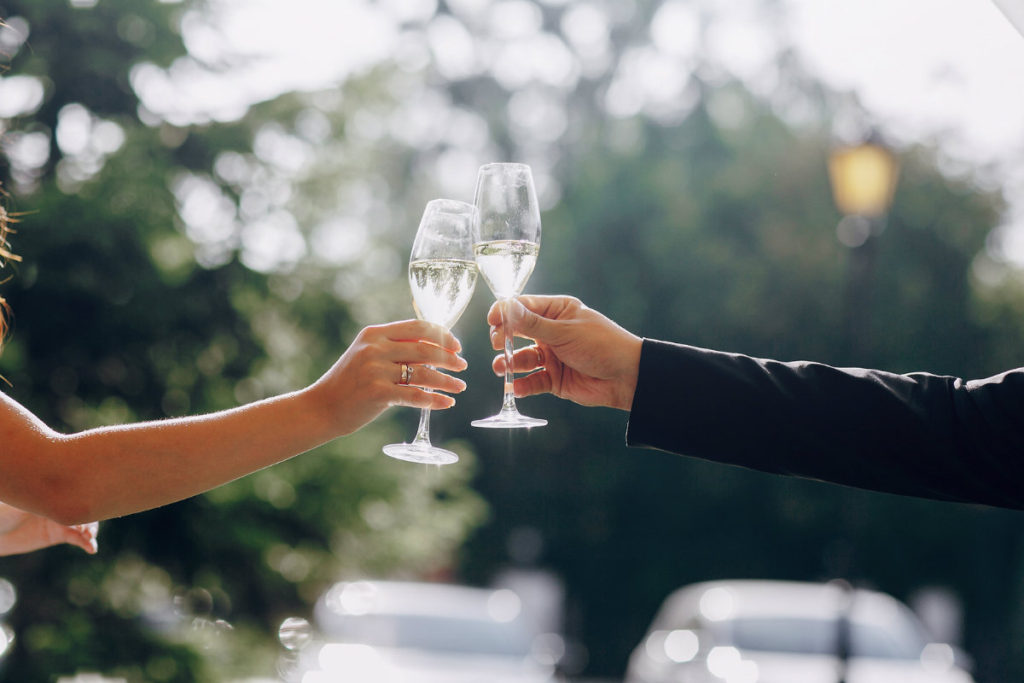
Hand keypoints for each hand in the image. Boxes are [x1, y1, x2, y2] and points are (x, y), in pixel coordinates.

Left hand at [0, 502, 97, 555]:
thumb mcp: (18, 507)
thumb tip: (51, 497)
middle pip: (82, 510)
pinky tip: (92, 549)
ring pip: (83, 525)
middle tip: (88, 530)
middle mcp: (60, 506)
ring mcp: (61, 521)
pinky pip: (77, 539)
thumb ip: (37, 503)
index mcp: (53, 495)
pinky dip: (86, 543)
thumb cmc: (3, 514)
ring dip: (91, 532)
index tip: (82, 514)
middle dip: (90, 519)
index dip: (80, 505)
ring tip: (89, 540)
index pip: (73, 497)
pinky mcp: (59, 535)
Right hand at [311, 319, 467, 435]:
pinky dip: (435, 400)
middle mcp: (375, 348)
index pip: (418, 327)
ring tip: (460, 387)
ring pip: (424, 373)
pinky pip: (415, 395)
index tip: (456, 346)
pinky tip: (447, 403)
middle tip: (463, 366)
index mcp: (374, 333)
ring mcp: (375, 370)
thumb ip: (395, 349)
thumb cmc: (349, 383)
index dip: (442, 335)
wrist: (321, 408)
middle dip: (449, 358)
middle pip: (425, 349)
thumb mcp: (367, 355)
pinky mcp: (377, 393)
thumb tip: (433, 350)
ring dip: (447, 381)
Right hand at [488, 295, 642, 410]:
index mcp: (557, 311)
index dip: (505, 312)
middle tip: (496, 345)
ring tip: (502, 368)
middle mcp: (551, 332)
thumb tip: (506, 307)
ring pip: (522, 359)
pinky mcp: (554, 379)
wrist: (627, 377)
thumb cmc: (601, 344)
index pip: (523, 307)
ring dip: (509, 363)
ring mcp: (552, 356)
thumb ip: (532, 324)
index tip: (492, 320)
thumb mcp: (565, 332)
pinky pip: (532, 381)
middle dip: (503, 339)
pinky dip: (522, 385)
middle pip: (517, 333)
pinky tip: (516, 388)